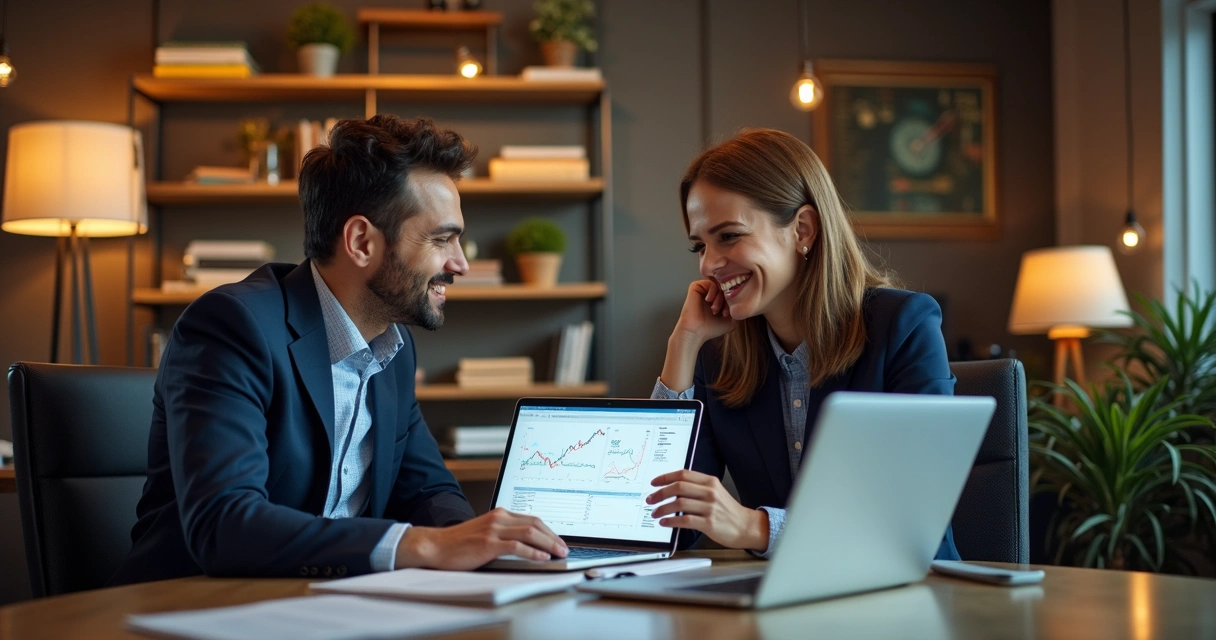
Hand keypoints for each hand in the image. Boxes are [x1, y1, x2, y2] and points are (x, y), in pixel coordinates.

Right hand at [395, 507, 567, 569]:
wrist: (436, 546)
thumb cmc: (459, 543)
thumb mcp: (486, 533)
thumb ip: (504, 534)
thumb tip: (528, 545)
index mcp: (500, 515)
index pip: (532, 519)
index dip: (549, 531)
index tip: (559, 542)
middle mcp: (499, 518)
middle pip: (535, 524)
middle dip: (553, 537)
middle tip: (564, 549)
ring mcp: (494, 530)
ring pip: (530, 532)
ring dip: (548, 544)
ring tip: (558, 554)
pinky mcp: (488, 543)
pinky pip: (516, 546)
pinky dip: (532, 552)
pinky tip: (541, 558)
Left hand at [646, 470, 768, 550]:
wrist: (746, 526)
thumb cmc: (728, 511)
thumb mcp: (715, 492)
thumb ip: (697, 488)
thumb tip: (672, 489)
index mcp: (710, 482)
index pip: (683, 474)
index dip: (665, 477)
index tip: (654, 483)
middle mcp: (710, 492)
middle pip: (678, 487)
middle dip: (660, 493)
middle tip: (650, 499)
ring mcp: (710, 508)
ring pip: (679, 503)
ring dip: (662, 508)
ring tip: (655, 513)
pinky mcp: (709, 523)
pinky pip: (685, 520)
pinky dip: (671, 521)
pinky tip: (664, 523)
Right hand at [673, 279, 736, 344]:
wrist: (696, 331)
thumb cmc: (711, 328)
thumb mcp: (732, 321)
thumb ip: (739, 310)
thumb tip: (745, 300)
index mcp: (719, 300)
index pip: (732, 293)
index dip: (733, 302)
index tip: (728, 315)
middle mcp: (712, 294)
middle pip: (727, 288)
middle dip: (727, 300)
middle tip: (723, 312)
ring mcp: (704, 289)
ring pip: (719, 285)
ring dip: (720, 297)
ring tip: (715, 309)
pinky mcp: (697, 286)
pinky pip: (710, 282)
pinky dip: (713, 291)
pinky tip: (709, 301)